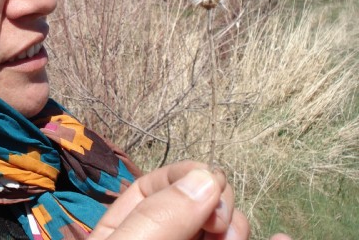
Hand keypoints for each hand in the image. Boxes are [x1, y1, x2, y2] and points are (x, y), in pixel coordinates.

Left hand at [89, 160, 289, 239]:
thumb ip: (157, 219)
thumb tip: (207, 178)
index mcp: (128, 228)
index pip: (157, 185)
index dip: (186, 176)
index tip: (211, 185)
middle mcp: (164, 238)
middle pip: (198, 204)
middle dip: (218, 202)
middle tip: (222, 226)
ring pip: (225, 229)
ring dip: (240, 224)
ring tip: (237, 237)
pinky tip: (283, 237)